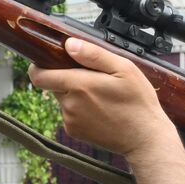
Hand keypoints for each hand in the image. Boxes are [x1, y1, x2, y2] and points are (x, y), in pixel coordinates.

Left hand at [28, 38, 175, 157]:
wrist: (145, 139)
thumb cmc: (138, 102)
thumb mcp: (124, 69)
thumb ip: (94, 55)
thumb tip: (69, 44)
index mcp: (78, 85)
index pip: (39, 76)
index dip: (39, 67)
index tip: (47, 61)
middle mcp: (69, 104)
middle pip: (53, 84)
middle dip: (66, 78)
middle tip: (92, 79)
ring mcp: (70, 120)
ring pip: (63, 99)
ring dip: (75, 94)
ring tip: (101, 97)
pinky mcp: (74, 131)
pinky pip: (69, 113)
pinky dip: (79, 109)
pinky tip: (100, 110)